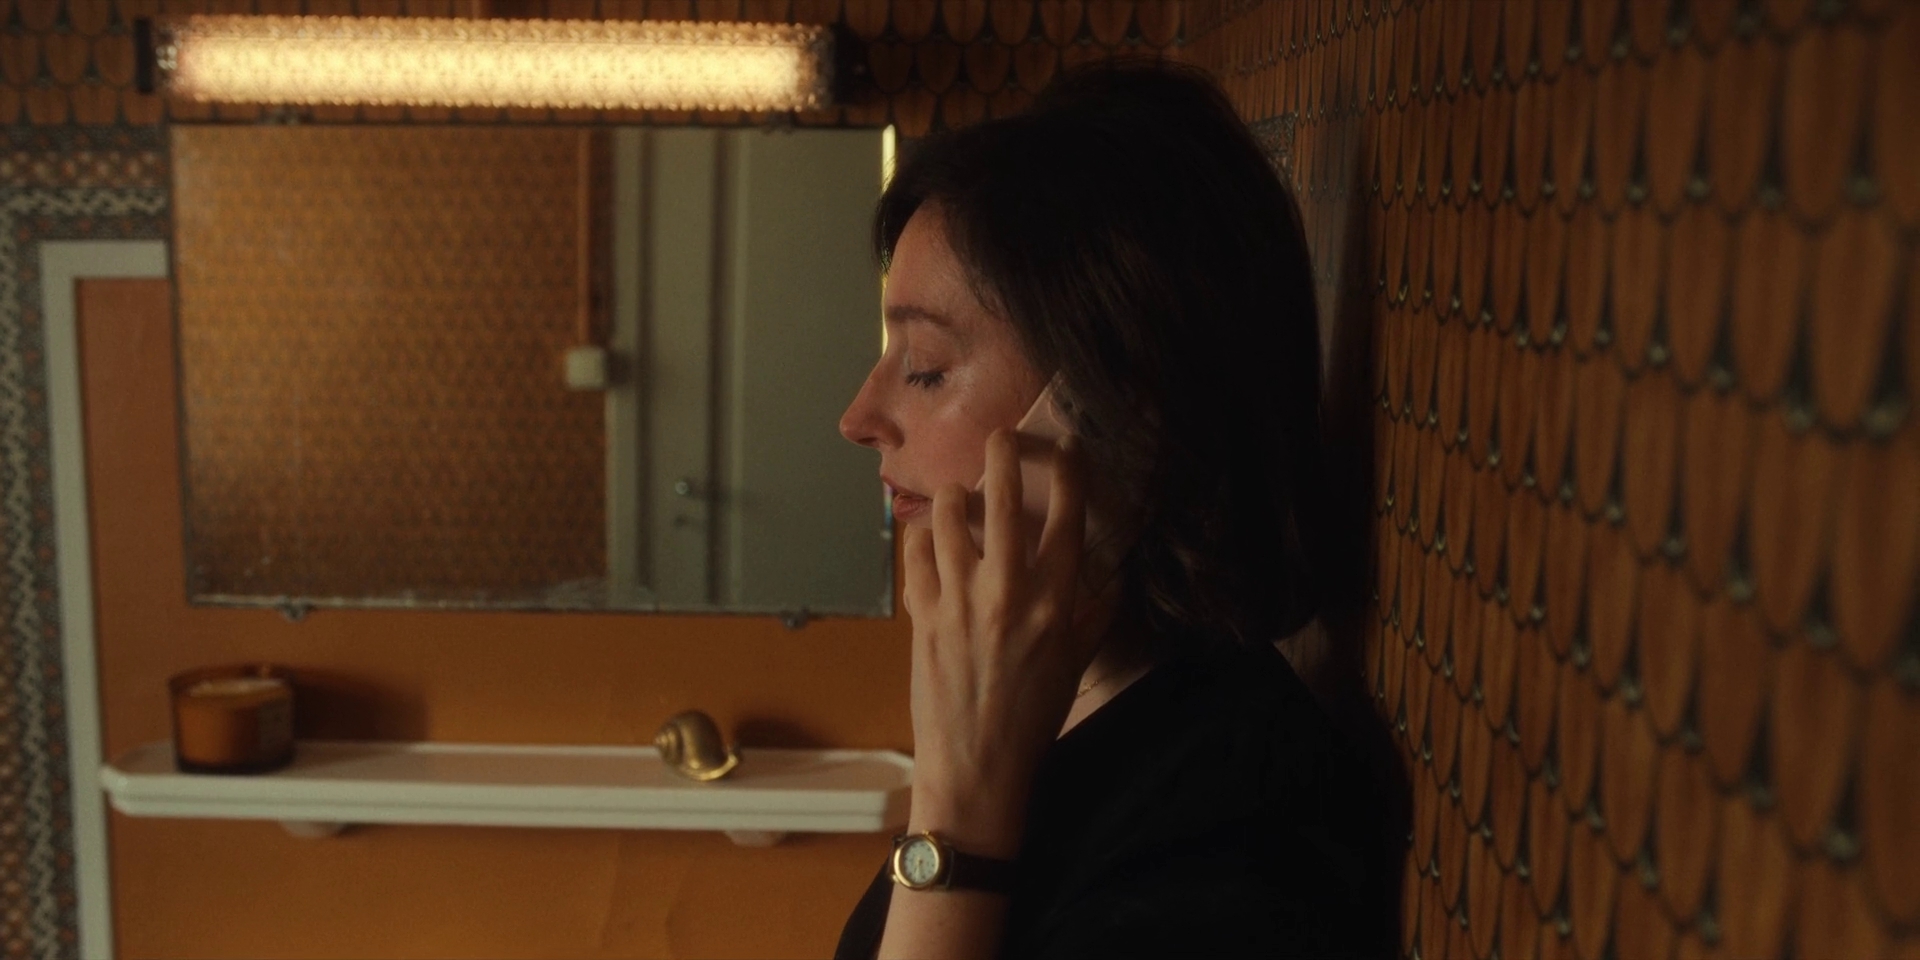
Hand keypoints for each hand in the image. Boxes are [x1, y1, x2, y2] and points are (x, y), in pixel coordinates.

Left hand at [900, 428, 1094, 856]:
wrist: (977, 765)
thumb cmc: (1034, 717)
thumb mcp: (1077, 664)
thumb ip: (1096, 614)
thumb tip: (1115, 576)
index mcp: (1054, 603)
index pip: (1067, 518)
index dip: (1070, 472)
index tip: (1068, 445)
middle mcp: (1007, 591)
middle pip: (1003, 499)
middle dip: (1004, 453)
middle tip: (1002, 434)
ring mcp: (958, 600)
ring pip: (948, 517)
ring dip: (955, 495)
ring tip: (960, 492)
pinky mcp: (921, 615)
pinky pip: (915, 555)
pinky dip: (919, 537)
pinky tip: (927, 535)